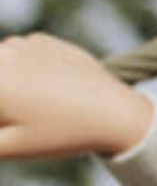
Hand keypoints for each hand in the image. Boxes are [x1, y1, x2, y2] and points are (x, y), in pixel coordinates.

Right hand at [0, 34, 156, 162]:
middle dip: (2, 99)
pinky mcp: (42, 39)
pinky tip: (52, 88)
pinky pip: (21, 54)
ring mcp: (21, 42)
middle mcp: (0, 54)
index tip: (13, 120)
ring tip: (41, 104)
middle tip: (29, 116)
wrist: (117, 113)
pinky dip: (27, 67)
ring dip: (8, 80)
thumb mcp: (9, 146)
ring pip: (1, 64)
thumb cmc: (62, 135)